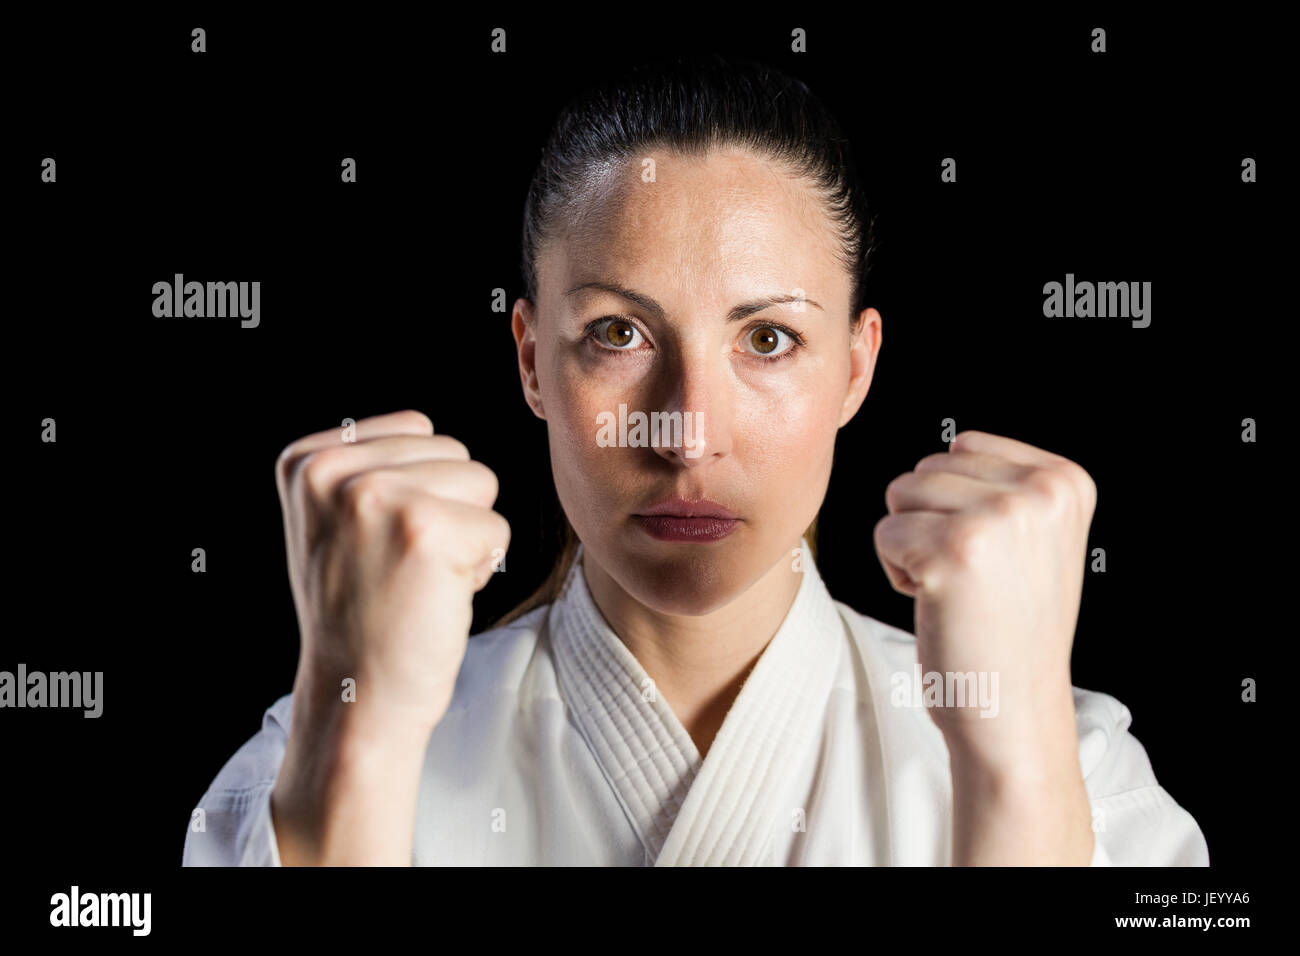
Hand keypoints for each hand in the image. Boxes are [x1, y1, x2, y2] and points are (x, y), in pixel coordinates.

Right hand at [275, 409, 510, 734]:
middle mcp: (333, 470)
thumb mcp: (334, 522)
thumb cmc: (360, 612)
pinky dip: (481, 568)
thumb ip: (369, 468)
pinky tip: (435, 598)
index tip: (380, 543)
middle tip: (402, 568)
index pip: (417, 428)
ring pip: (481, 482)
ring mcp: (377, 496)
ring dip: (466, 536)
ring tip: (418, 579)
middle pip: (454, 451)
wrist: (356, 696)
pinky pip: (498, 527)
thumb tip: (430, 434)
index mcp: (306, 459)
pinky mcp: (425, 529)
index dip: (420, 490)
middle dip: (447, 510)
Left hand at [873, 430, 1096, 769]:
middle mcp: (1038, 492)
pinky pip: (884, 534)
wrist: (1014, 711)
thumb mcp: (1036, 537)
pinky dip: (897, 573)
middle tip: (974, 581)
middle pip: (925, 469)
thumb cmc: (1009, 626)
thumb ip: (1004, 483)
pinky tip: (939, 606)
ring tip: (957, 590)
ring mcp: (997, 519)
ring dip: (912, 546)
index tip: (996, 557)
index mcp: (1065, 480)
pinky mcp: (951, 553)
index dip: (957, 505)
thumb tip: (951, 444)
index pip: (962, 446)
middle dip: (930, 523)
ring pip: (900, 496)